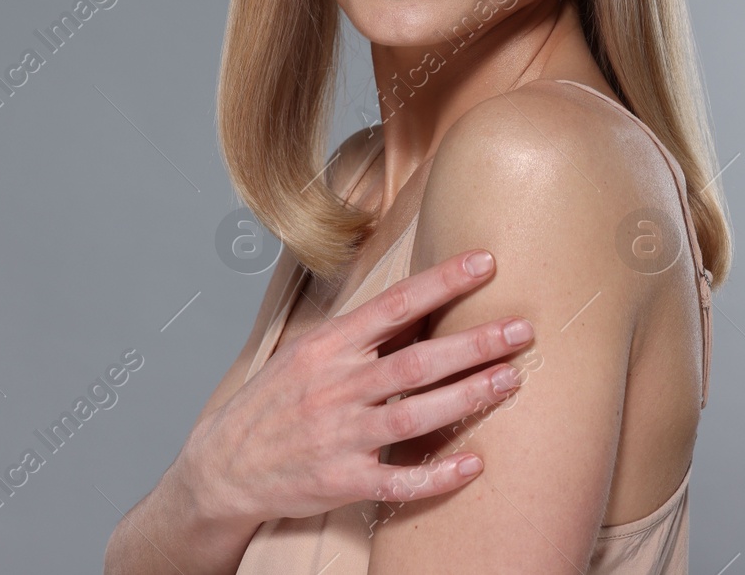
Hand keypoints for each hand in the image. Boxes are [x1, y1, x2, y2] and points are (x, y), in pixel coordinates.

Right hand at [184, 248, 534, 524]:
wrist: (221, 467)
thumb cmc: (274, 402)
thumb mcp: (305, 352)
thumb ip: (359, 333)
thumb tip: (419, 301)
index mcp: (327, 346)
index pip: (393, 305)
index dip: (442, 282)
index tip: (485, 262)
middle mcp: (335, 387)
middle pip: (416, 360)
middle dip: (473, 343)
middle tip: (523, 329)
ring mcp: (339, 436)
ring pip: (415, 414)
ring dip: (468, 396)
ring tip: (510, 379)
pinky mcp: (342, 481)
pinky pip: (399, 480)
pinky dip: (437, 473)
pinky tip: (474, 462)